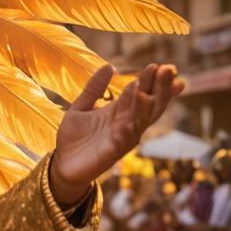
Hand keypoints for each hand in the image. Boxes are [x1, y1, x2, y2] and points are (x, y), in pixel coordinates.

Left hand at [50, 62, 184, 203]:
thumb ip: (94, 89)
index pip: (140, 92)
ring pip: (142, 119)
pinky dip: (131, 127)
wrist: (63, 164)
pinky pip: (126, 138)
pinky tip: (133, 119)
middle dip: (159, 88)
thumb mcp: (81, 107)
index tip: (159, 65)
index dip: (150, 80)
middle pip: (148, 104)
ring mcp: (122, 137)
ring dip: (148, 105)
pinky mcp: (113, 151)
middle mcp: (126, 123)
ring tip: (150, 90)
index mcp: (119, 111)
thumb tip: (109, 66)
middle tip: (168, 69)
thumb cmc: (74, 138)